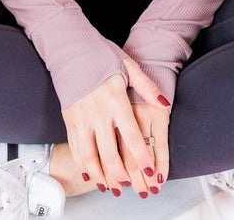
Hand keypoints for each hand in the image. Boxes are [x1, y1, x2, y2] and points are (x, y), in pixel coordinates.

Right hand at [61, 58, 170, 198]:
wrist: (72, 49)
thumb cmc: (102, 56)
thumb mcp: (128, 66)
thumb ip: (146, 87)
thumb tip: (164, 103)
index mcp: (115, 99)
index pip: (131, 135)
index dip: (141, 156)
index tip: (150, 170)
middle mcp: (97, 111)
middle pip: (109, 152)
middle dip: (120, 173)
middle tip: (129, 184)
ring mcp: (81, 117)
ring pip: (88, 155)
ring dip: (100, 174)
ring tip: (110, 185)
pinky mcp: (69, 119)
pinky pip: (75, 147)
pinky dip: (82, 163)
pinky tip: (90, 172)